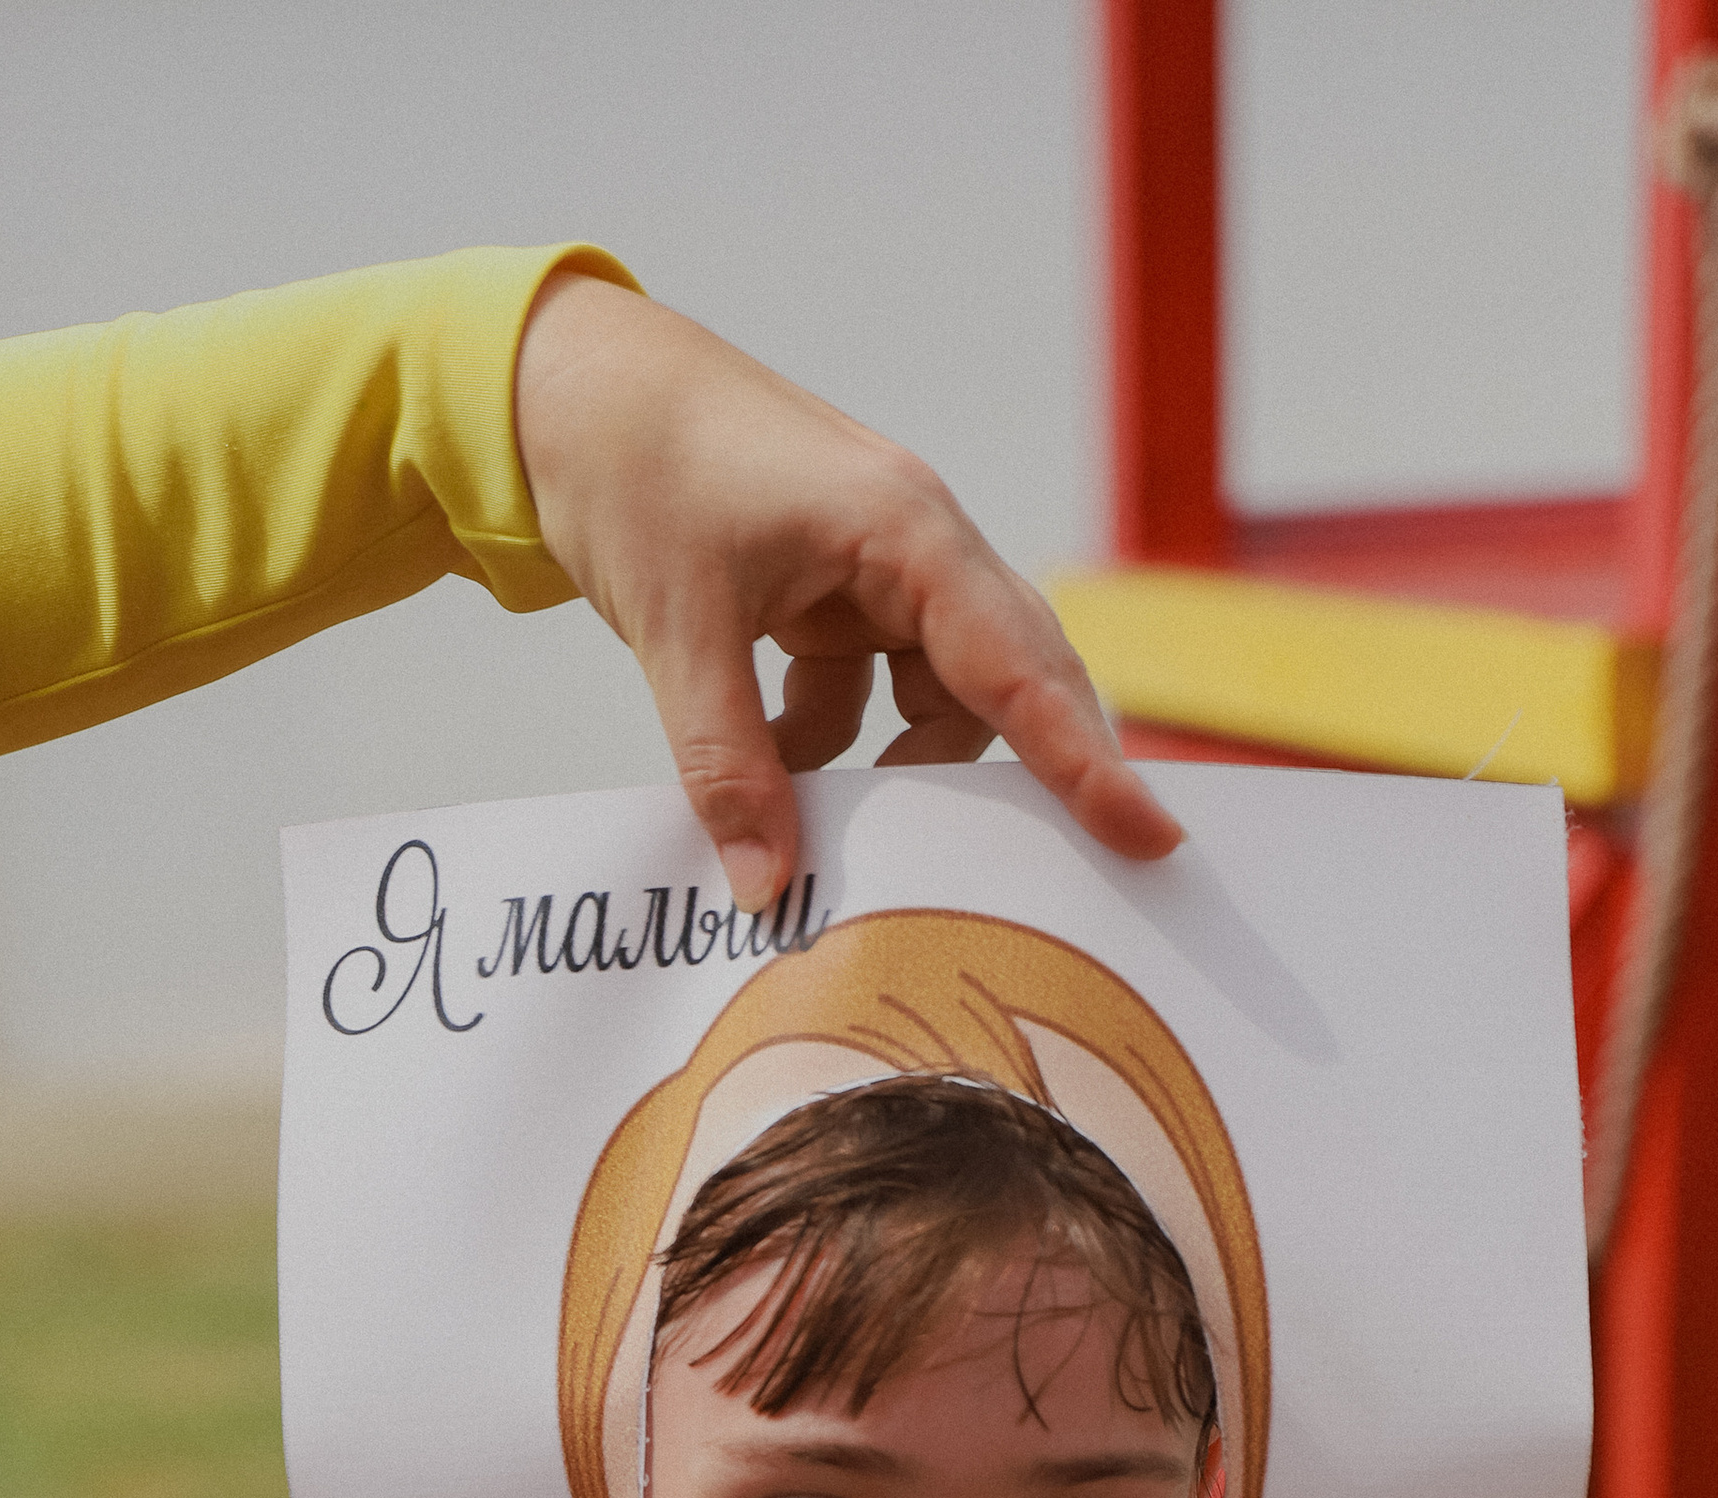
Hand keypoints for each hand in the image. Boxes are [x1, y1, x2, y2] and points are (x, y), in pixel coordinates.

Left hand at [513, 270, 1181, 909]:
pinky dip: (838, 746)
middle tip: (1065, 878)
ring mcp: (880, 568)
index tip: (1150, 835)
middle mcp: (916, 544)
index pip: (1020, 665)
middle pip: (1013, 679)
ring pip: (943, 697)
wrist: (567, 386)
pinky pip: (874, 692)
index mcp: (905, 529)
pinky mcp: (837, 590)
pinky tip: (782, 775)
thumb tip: (769, 891)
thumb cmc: (633, 468)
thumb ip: (729, 769)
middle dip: (1035, 773)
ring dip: (904, 770)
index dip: (1086, 761)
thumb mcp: (677, 631)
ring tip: (854, 835)